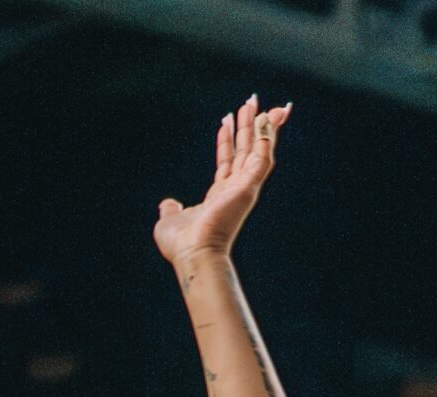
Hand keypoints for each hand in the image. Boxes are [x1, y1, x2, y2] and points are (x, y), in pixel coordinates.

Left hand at [155, 97, 290, 264]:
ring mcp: (245, 186)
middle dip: (248, 125)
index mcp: (219, 194)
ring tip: (257, 103)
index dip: (227, 140)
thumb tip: (168, 204)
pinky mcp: (250, 184)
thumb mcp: (170, 220)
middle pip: (245, 150)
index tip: (227, 119)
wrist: (193, 254)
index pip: (227, 161)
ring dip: (260, 124)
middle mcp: (235, 188)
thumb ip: (172, 209)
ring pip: (257, 148)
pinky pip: (263, 153)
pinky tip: (267, 117)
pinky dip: (268, 135)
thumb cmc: (182, 244)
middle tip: (251, 101)